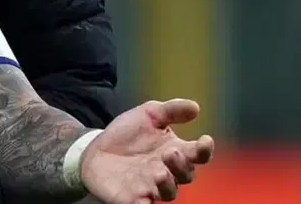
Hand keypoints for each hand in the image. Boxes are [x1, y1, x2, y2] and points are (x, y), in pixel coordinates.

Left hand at [80, 99, 215, 203]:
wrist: (95, 150)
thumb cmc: (127, 134)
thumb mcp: (148, 115)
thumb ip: (171, 110)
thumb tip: (195, 107)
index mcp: (176, 152)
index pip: (198, 154)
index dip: (205, 149)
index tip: (205, 140)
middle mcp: (168, 172)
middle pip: (185, 175)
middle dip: (181, 165)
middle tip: (170, 152)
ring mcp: (151, 187)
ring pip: (169, 192)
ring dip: (167, 184)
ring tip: (160, 172)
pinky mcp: (132, 199)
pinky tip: (144, 201)